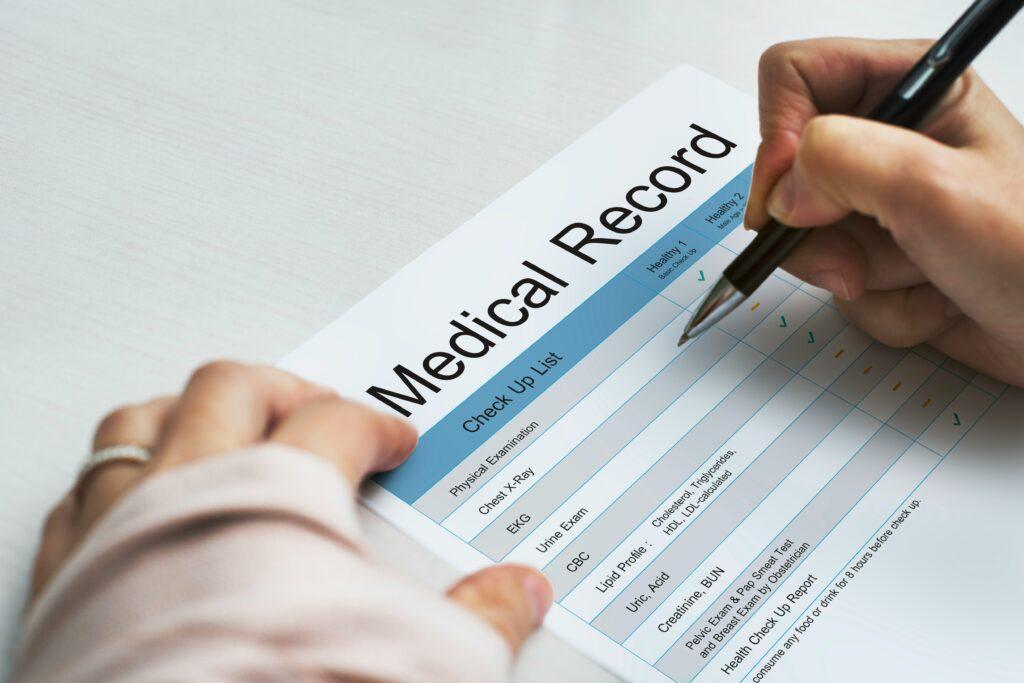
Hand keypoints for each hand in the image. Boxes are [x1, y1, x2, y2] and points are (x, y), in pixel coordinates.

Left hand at [32, 361, 552, 653]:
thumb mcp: (413, 657)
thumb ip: (479, 615)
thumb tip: (520, 592)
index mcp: (278, 493)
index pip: (337, 424)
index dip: (376, 426)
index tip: (393, 441)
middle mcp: (190, 492)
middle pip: (234, 390)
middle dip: (287, 389)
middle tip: (318, 405)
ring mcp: (119, 529)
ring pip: (143, 421)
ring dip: (187, 411)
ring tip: (220, 419)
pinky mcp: (68, 578)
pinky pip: (83, 491)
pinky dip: (116, 477)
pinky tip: (134, 492)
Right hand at [746, 38, 1023, 386]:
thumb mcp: (934, 189)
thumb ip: (841, 162)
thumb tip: (781, 191)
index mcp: (912, 87)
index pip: (795, 76)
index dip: (779, 134)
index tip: (792, 195)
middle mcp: (890, 140)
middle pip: (788, 170)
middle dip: (819, 229)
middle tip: (860, 257)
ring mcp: (882, 203)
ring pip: (807, 236)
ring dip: (859, 274)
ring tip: (922, 275)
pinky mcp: (882, 256)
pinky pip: (836, 281)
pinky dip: (879, 306)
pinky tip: (933, 301)